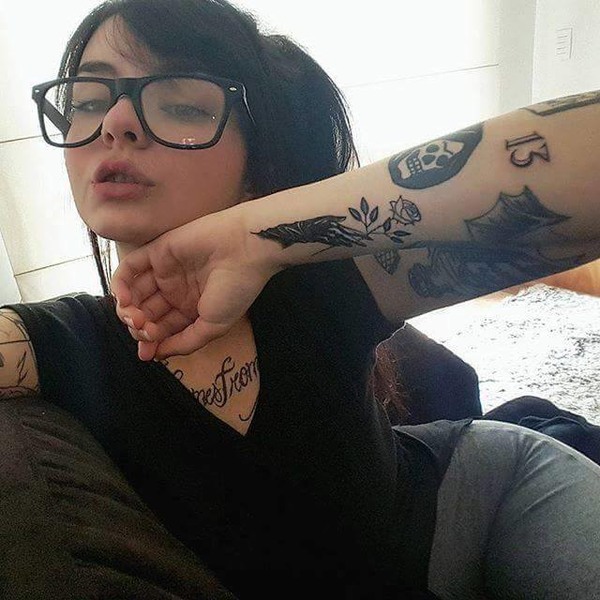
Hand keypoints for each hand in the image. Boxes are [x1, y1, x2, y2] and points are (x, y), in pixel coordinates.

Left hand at [110, 206, 280, 359]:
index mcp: (191, 309)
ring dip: (128, 309)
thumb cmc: (236, 290)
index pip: (162, 328)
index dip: (152, 342)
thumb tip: (156, 355)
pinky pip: (130, 268)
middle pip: (146, 313)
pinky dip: (120, 284)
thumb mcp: (213, 327)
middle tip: (145, 332)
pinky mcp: (157, 251)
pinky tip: (124, 300)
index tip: (147, 353)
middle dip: (140, 327)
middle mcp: (176, 291)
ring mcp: (165, 272)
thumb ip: (184, 343)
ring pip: (134, 293)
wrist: (246, 251)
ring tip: (136, 318)